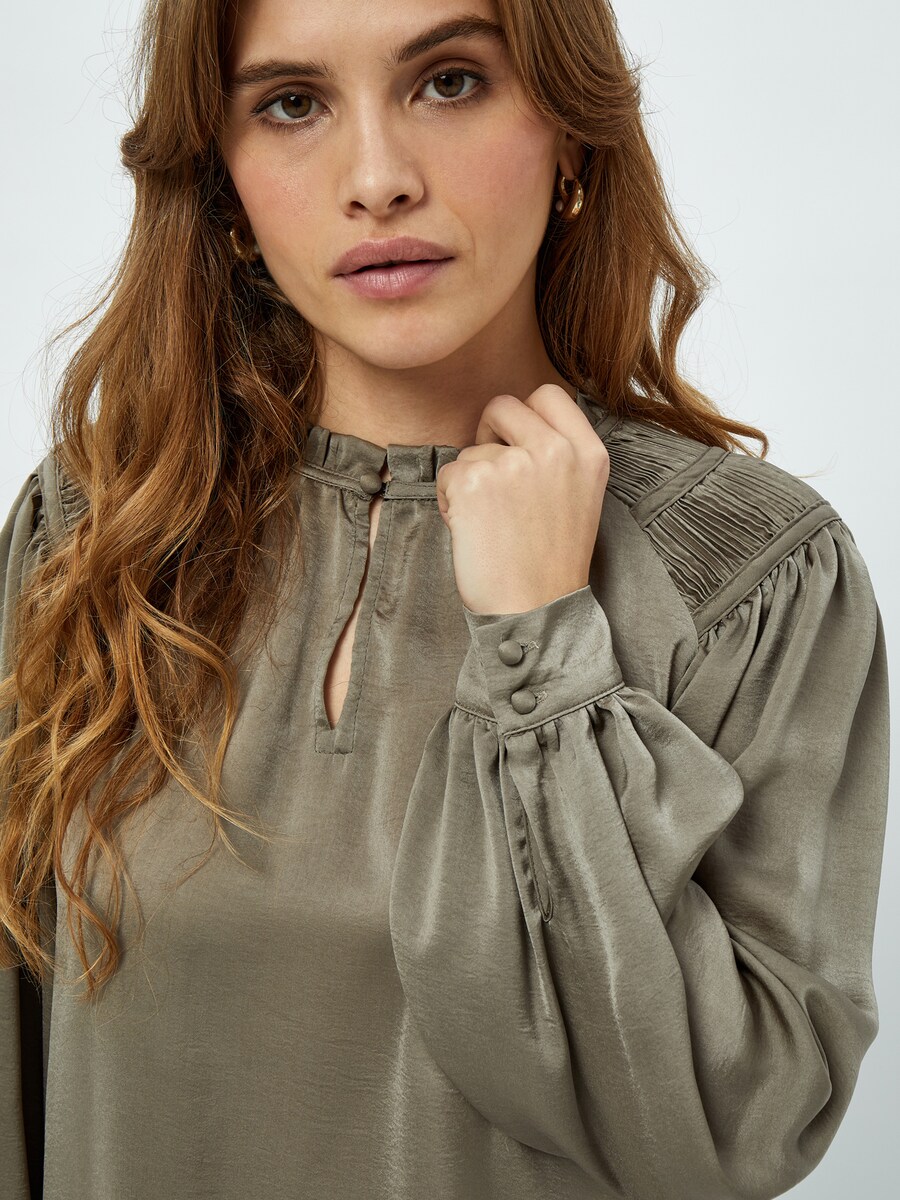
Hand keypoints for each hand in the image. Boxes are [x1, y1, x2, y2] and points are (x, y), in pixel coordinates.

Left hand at [436, 384, 609, 614]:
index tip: (516, 441)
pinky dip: (451, 501)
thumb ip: (559, 455)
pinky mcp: (475, 481)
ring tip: (490, 523)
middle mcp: (555, 450)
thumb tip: (514, 425)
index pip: (548, 394)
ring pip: (470, 448)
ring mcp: (514, 463)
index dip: (524, 414)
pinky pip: (447, 474)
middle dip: (488, 436)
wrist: (534, 611)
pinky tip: (473, 532)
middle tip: (493, 478)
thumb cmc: (550, 563)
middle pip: (502, 406)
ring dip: (470, 480)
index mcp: (588, 453)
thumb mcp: (580, 497)